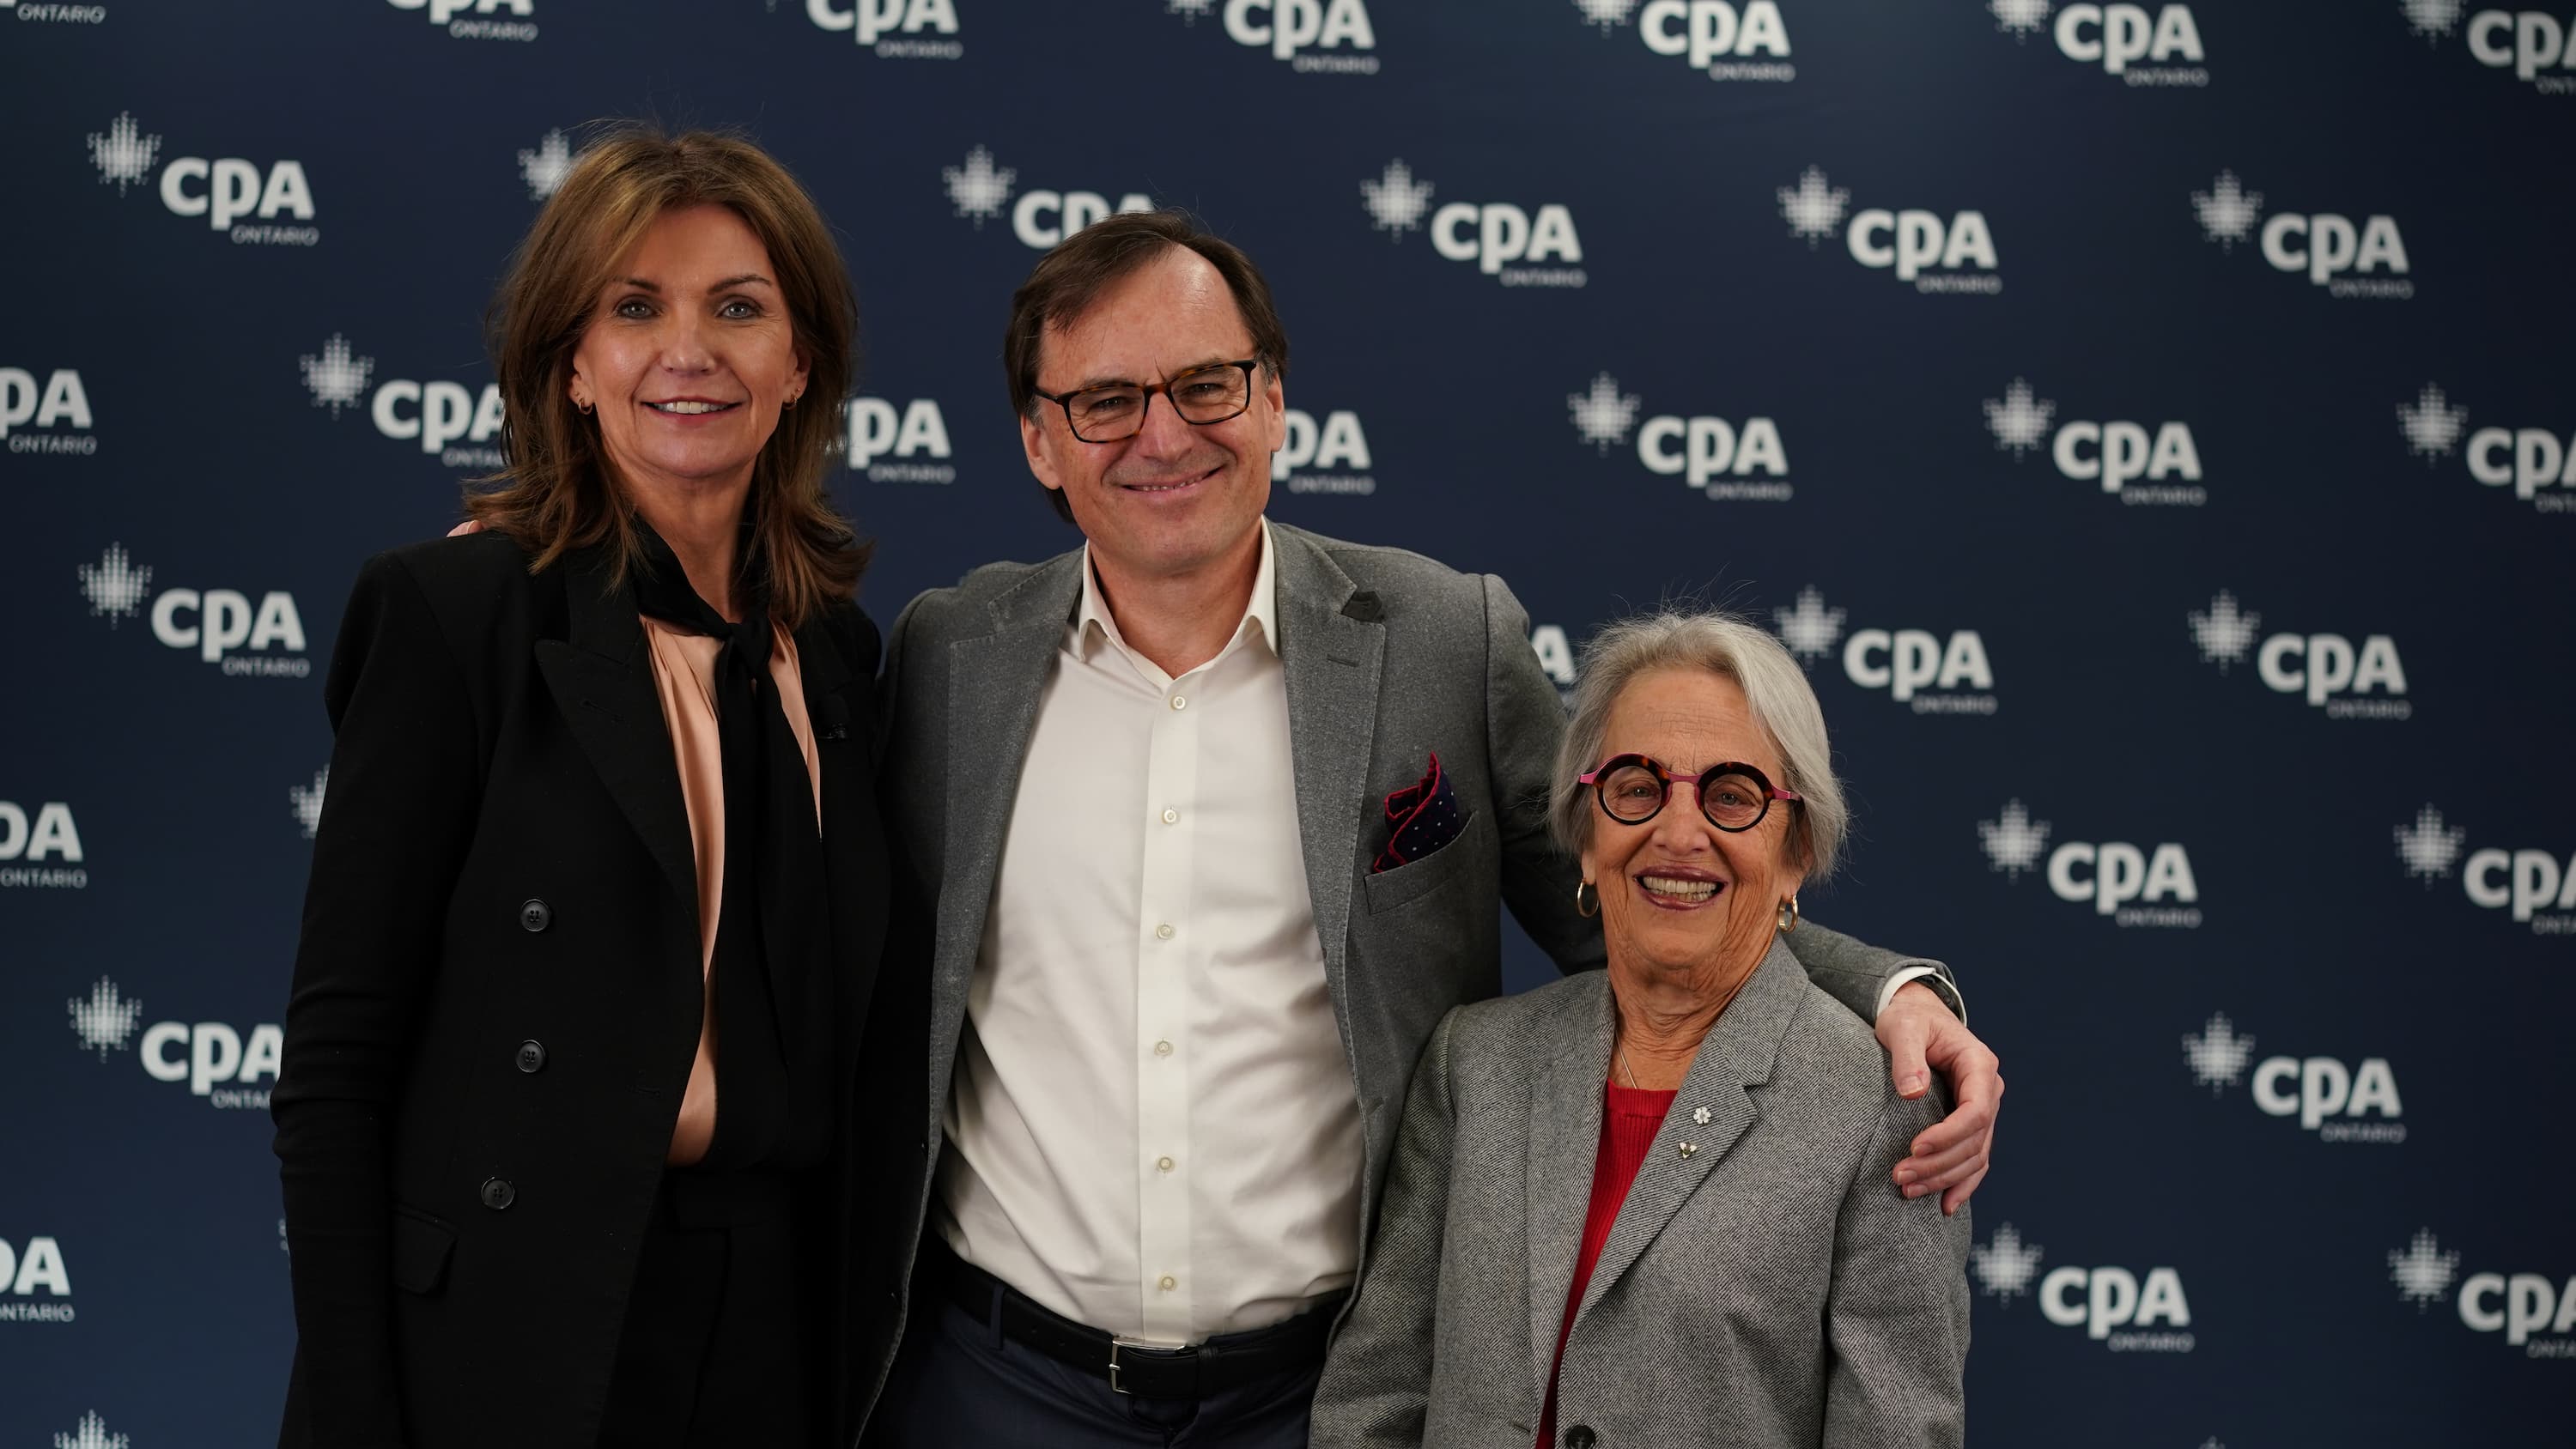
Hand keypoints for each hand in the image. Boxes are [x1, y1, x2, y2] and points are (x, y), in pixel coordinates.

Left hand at [1874, 981, 1999, 1215]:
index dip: (1948, 1135)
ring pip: (1974, 1156)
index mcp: (1979, 1065)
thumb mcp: (1902, 1027)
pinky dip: (1961, 1184)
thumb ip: (1907, 1055)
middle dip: (1939, 1164)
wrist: (1915, 1015)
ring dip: (1944, 1179)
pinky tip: (1944, 1205)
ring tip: (1907, 1190)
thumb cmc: (1908, 1018)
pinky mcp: (1969, 1124)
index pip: (1975, 1111)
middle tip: (1899, 1176)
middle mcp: (1988, 1090)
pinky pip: (1973, 1160)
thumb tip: (1913, 1093)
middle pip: (1974, 1140)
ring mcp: (1982, 1109)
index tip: (1915, 1148)